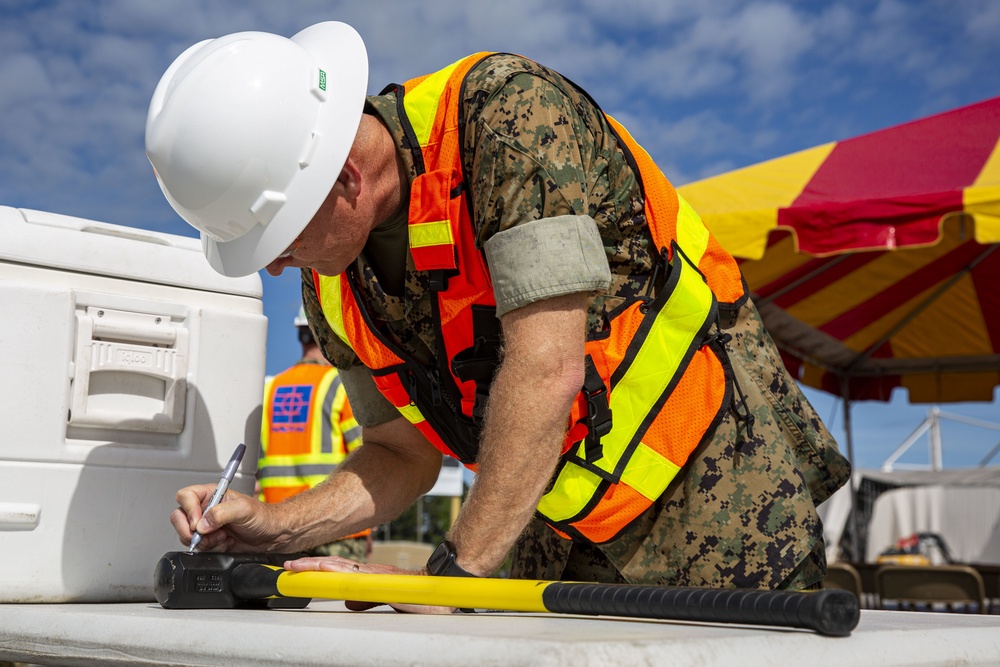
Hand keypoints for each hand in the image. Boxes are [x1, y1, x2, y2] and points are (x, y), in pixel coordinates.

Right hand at [169, 483, 278, 551]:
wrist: (273, 536)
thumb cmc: (263, 516)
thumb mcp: (244, 509)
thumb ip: (221, 513)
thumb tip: (202, 524)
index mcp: (212, 494)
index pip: (185, 496)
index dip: (188, 510)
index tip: (198, 522)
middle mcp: (206, 509)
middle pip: (179, 518)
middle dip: (192, 530)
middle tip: (208, 534)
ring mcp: (207, 527)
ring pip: (188, 536)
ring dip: (206, 542)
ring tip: (224, 537)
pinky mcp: (211, 542)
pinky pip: (200, 549)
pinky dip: (213, 549)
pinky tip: (227, 544)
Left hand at [284, 556, 456, 614]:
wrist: (442, 589)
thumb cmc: (418, 594)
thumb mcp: (386, 597)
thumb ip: (367, 598)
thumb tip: (348, 601)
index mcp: (371, 575)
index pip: (339, 569)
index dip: (318, 567)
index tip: (298, 568)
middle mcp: (372, 572)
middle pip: (337, 566)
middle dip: (312, 565)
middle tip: (290, 567)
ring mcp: (378, 576)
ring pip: (344, 568)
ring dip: (321, 566)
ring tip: (301, 568)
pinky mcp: (384, 582)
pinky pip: (358, 576)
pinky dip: (342, 572)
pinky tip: (329, 571)